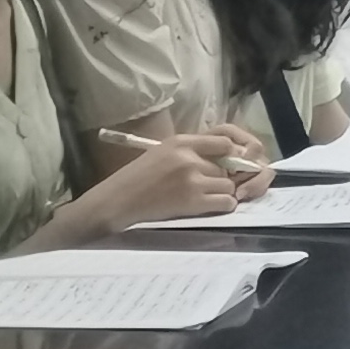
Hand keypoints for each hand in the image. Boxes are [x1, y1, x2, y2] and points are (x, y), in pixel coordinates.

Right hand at [96, 130, 255, 227]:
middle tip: (210, 185)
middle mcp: (189, 158)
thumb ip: (191, 150)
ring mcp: (192, 181)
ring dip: (223, 192)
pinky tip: (211, 206)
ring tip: (208, 196)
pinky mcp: (193, 202)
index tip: (226, 164)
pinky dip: (224, 205)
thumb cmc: (139, 176)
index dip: (230, 154)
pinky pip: (226, 202)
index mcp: (181, 142)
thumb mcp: (164, 151)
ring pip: (229, 185)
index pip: (224, 142)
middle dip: (223, 177)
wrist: (119, 200)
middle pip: (227, 167)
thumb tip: (225, 155)